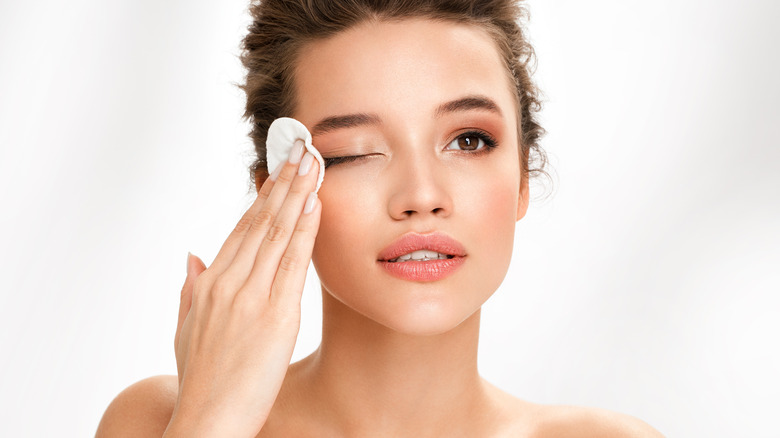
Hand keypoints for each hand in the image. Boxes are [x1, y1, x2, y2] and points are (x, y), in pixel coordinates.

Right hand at [165, 153, 320, 436]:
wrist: (209, 419)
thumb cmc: (202, 378)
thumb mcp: (186, 328)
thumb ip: (190, 288)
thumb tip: (191, 255)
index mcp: (211, 284)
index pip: (242, 229)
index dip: (262, 197)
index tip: (278, 171)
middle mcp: (230, 283)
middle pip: (260, 222)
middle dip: (283, 182)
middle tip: (301, 148)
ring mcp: (252, 297)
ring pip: (277, 234)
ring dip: (296, 194)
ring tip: (312, 162)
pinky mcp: (276, 315)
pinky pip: (293, 263)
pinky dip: (304, 230)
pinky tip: (315, 204)